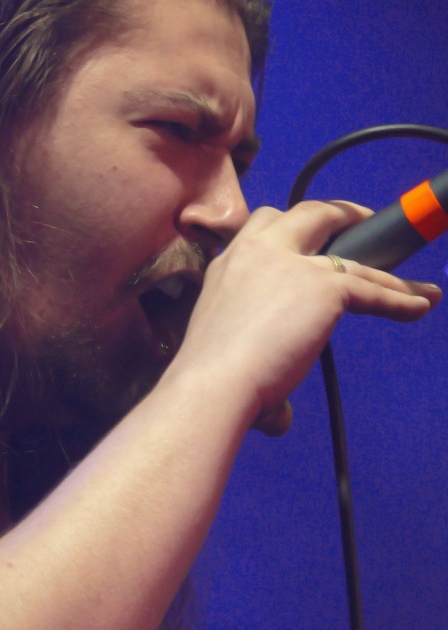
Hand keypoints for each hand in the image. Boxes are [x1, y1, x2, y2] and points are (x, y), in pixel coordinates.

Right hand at [169, 199, 441, 433]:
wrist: (212, 383)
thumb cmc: (207, 382)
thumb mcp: (222, 357)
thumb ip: (258, 377)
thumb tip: (278, 417)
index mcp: (228, 264)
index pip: (261, 228)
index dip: (286, 229)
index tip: (305, 238)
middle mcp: (259, 252)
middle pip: (306, 213)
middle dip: (337, 213)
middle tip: (359, 218)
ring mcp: (294, 264)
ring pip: (353, 258)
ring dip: (385, 270)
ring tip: (409, 279)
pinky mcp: (324, 287)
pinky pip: (373, 290)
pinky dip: (400, 299)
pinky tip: (422, 305)